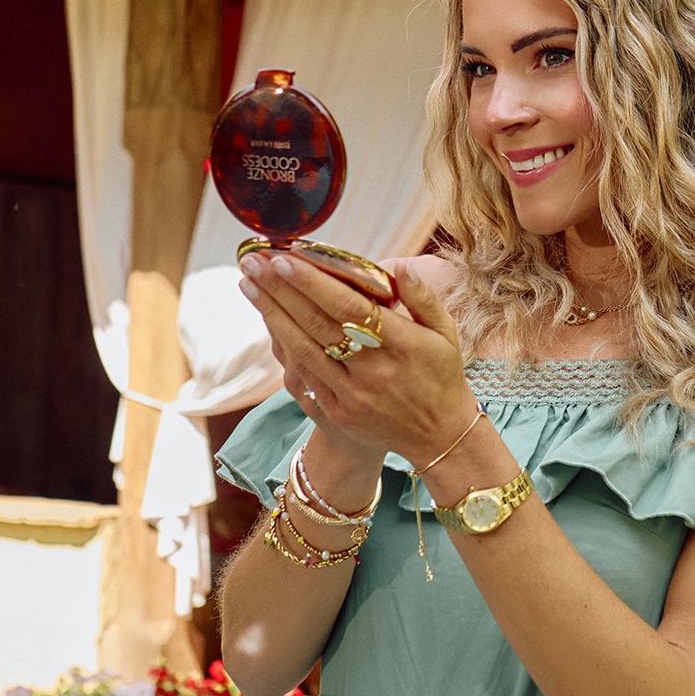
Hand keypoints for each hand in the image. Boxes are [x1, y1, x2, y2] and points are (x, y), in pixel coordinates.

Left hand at [238, 252, 479, 465]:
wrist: (437, 436)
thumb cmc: (441, 375)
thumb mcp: (445, 333)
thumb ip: (423, 298)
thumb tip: (400, 267)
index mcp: (403, 345)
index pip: (351, 308)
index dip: (315, 283)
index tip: (286, 258)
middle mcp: (374, 370)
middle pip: (317, 323)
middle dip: (281, 289)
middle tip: (254, 261)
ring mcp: (351, 393)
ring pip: (302, 348)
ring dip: (272, 313)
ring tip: (249, 282)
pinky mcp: (337, 411)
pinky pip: (302, 372)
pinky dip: (282, 343)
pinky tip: (268, 318)